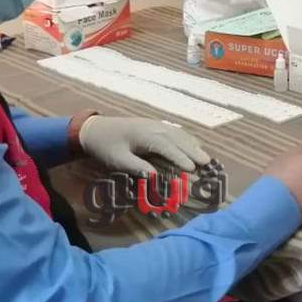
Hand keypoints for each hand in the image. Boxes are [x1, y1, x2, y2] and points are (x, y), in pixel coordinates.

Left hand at [79, 116, 209, 175]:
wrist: (94, 129)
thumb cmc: (105, 146)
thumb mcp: (117, 160)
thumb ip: (136, 167)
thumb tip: (155, 176)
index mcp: (145, 135)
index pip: (167, 146)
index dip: (180, 157)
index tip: (192, 168)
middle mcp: (153, 127)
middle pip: (177, 139)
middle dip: (192, 150)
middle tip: (206, 162)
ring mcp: (154, 125)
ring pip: (178, 134)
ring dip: (192, 144)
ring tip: (204, 156)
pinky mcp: (152, 125)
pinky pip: (173, 130)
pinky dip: (185, 137)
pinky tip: (192, 143)